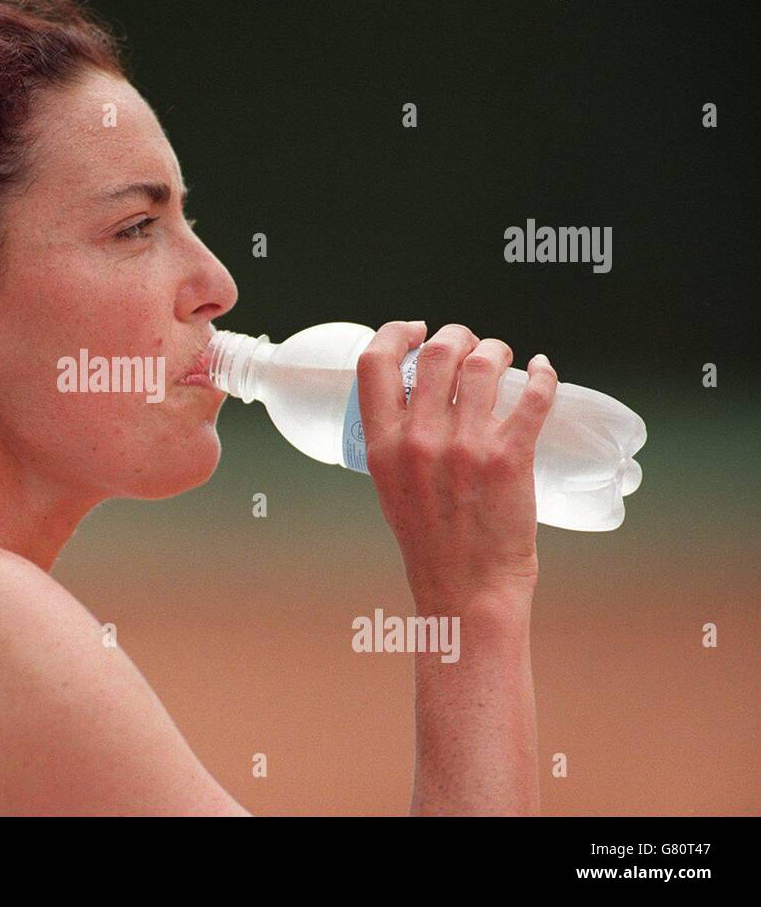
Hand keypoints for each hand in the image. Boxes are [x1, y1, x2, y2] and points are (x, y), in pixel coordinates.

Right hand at [356, 321, 558, 617]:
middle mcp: (420, 440)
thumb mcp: (390, 486)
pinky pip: (533, 395)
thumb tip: (419, 398)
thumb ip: (397, 442)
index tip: (414, 329)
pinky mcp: (510, 457)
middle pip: (437, 351)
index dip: (394, 332)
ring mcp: (466, 447)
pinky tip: (544, 370)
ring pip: (484, 364)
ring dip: (497, 350)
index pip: (374, 363)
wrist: (466, 590)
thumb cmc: (431, 541)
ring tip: (504, 358)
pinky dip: (544, 374)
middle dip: (458, 335)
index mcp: (382, 445)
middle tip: (470, 345)